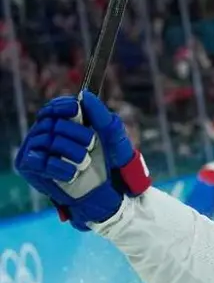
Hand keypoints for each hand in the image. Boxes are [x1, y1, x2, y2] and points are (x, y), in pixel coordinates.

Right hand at [15, 91, 150, 230]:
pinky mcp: (32, 169)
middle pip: (51, 123)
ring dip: (71, 151)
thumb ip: (99, 113)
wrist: (112, 186)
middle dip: (74, 132)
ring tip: (85, 161)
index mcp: (63, 122)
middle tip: (91, 143)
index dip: (62, 107)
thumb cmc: (112, 157)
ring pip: (46, 141)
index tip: (76, 110)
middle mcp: (46, 133)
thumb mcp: (112, 133)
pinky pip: (39, 162)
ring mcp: (37, 150)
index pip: (53, 108)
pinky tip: (73, 173)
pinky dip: (59, 167)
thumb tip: (84, 96)